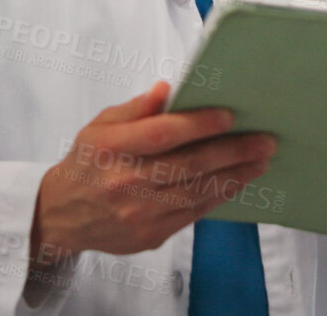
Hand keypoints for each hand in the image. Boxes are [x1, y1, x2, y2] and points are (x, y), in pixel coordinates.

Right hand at [30, 81, 276, 270]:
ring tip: (260, 161)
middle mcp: (125, 182)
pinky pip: (194, 214)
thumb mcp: (99, 125)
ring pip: (197, 193)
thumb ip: (135, 108)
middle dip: (232, 152)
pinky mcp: (149, 235)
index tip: (230, 115)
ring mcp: (138, 213)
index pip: (162, 134)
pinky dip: (219, 197)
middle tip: (265, 141)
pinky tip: (237, 182)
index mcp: (110, 148)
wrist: (62, 215)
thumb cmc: (87, 163)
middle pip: (189, 165)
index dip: (199, 124)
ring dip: (235, 176)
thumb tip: (167, 89)